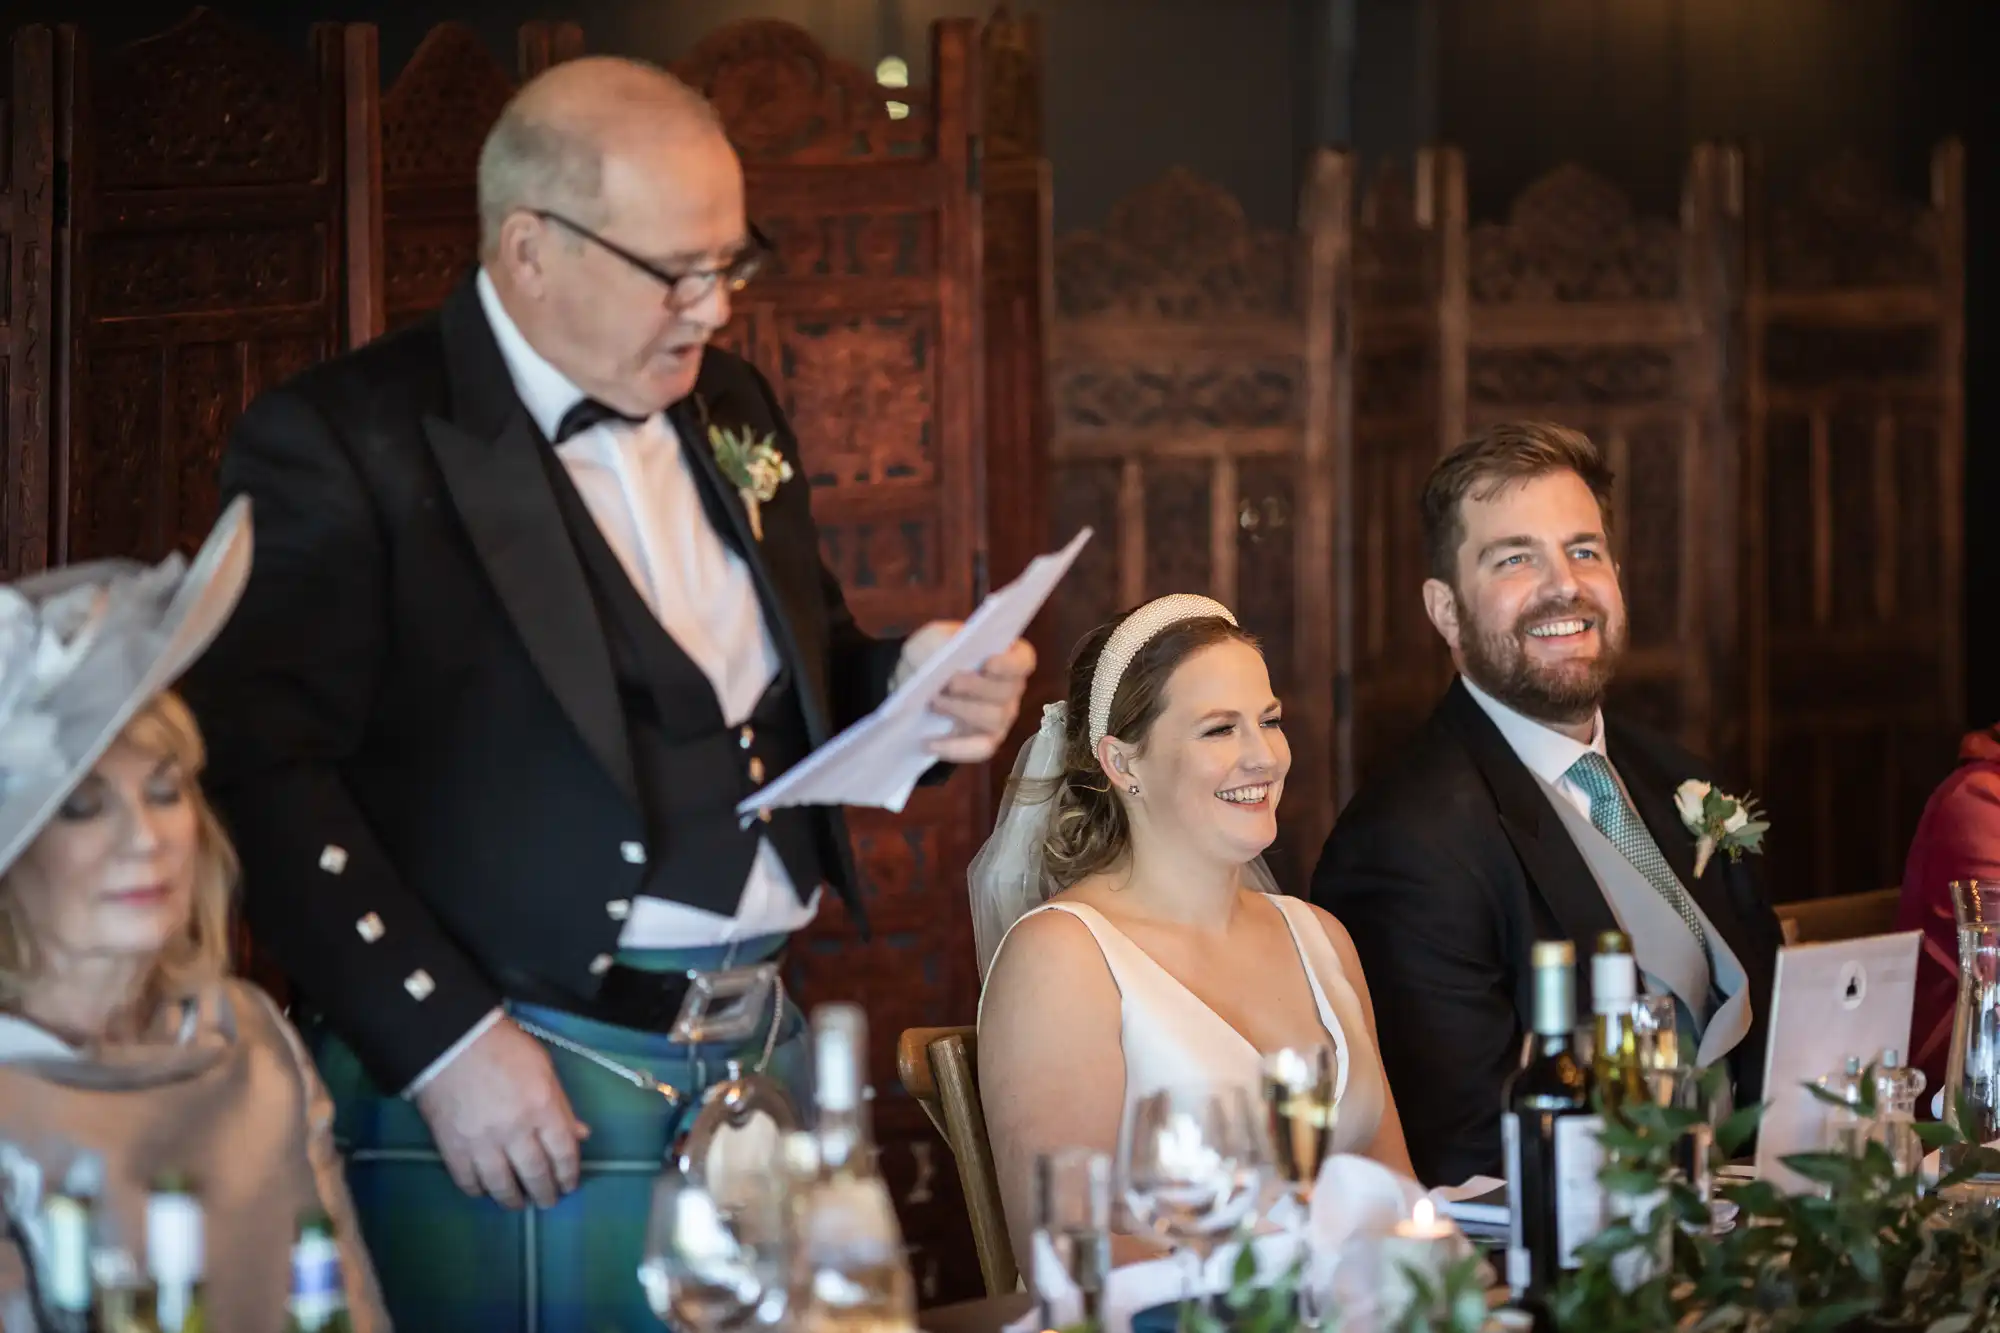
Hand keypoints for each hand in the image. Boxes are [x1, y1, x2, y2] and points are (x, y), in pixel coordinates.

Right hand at [413, 1017, 589, 1208]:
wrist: (451, 1041)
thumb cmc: (504, 1048)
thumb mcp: (544, 1068)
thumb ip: (562, 1105)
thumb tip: (580, 1134)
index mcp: (542, 1107)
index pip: (563, 1153)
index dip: (569, 1174)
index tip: (569, 1185)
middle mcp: (515, 1130)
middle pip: (535, 1174)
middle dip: (545, 1193)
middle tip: (547, 1201)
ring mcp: (482, 1143)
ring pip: (502, 1186)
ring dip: (514, 1200)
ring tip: (519, 1203)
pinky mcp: (452, 1148)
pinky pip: (468, 1181)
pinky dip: (479, 1190)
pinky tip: (485, 1190)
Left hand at [903, 621, 1036, 762]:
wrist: (917, 684)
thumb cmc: (934, 655)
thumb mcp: (930, 639)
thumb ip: (937, 641)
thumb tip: (943, 654)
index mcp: (1008, 655)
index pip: (1022, 662)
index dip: (1009, 664)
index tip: (988, 664)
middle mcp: (1012, 687)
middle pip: (1006, 692)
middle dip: (975, 688)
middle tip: (947, 685)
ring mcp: (1002, 717)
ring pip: (993, 720)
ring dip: (962, 711)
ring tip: (934, 704)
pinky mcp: (987, 741)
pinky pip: (980, 749)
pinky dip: (955, 747)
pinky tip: (930, 742)